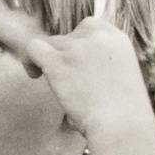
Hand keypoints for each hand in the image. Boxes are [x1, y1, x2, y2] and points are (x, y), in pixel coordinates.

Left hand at [20, 15, 153, 142]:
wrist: (123, 127)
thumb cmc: (124, 115)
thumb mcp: (121, 77)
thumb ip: (100, 64)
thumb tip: (75, 67)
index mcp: (117, 39)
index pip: (89, 27)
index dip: (78, 44)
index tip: (75, 63)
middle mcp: (97, 37)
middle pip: (68, 36)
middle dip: (64, 56)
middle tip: (67, 80)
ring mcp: (77, 47)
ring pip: (51, 44)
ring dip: (50, 62)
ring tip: (52, 82)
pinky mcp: (58, 61)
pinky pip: (33, 48)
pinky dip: (30, 60)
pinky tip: (35, 75)